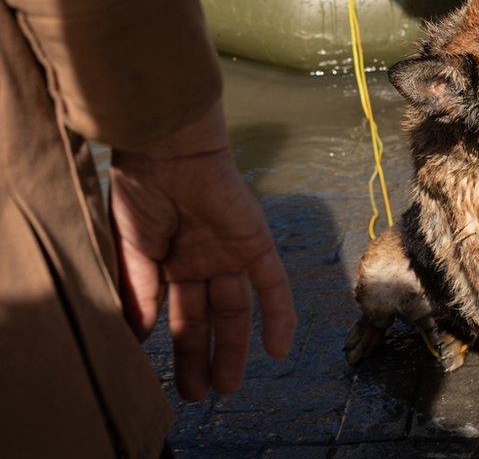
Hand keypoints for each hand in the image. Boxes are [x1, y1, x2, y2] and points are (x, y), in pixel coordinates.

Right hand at [110, 103, 296, 399]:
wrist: (168, 151)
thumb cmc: (142, 191)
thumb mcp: (132, 249)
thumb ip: (139, 290)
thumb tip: (137, 336)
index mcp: (172, 262)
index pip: (178, 314)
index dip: (177, 347)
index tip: (170, 381)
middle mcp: (204, 261)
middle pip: (208, 318)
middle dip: (203, 355)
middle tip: (198, 394)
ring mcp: (231, 253)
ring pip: (237, 309)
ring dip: (236, 346)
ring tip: (227, 386)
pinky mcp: (255, 242)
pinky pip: (273, 284)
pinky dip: (279, 315)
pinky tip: (279, 349)